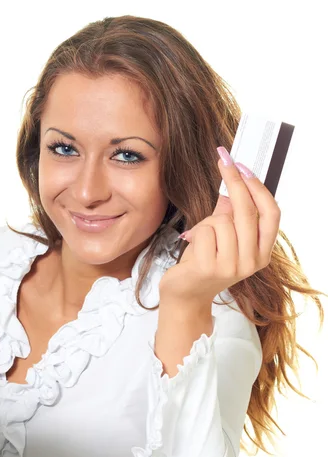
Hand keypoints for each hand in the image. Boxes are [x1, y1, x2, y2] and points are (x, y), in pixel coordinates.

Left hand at [158, 146, 280, 304]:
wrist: (185, 295)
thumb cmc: (203, 263)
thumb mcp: (222, 237)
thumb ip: (230, 215)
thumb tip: (233, 184)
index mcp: (262, 253)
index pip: (271, 214)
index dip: (258, 187)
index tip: (243, 166)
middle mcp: (252, 261)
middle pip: (247, 211)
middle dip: (234, 182)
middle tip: (223, 161)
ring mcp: (232, 266)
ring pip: (222, 221)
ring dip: (206, 221)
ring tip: (200, 237)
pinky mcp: (210, 267)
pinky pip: (204, 231)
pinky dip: (196, 232)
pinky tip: (192, 246)